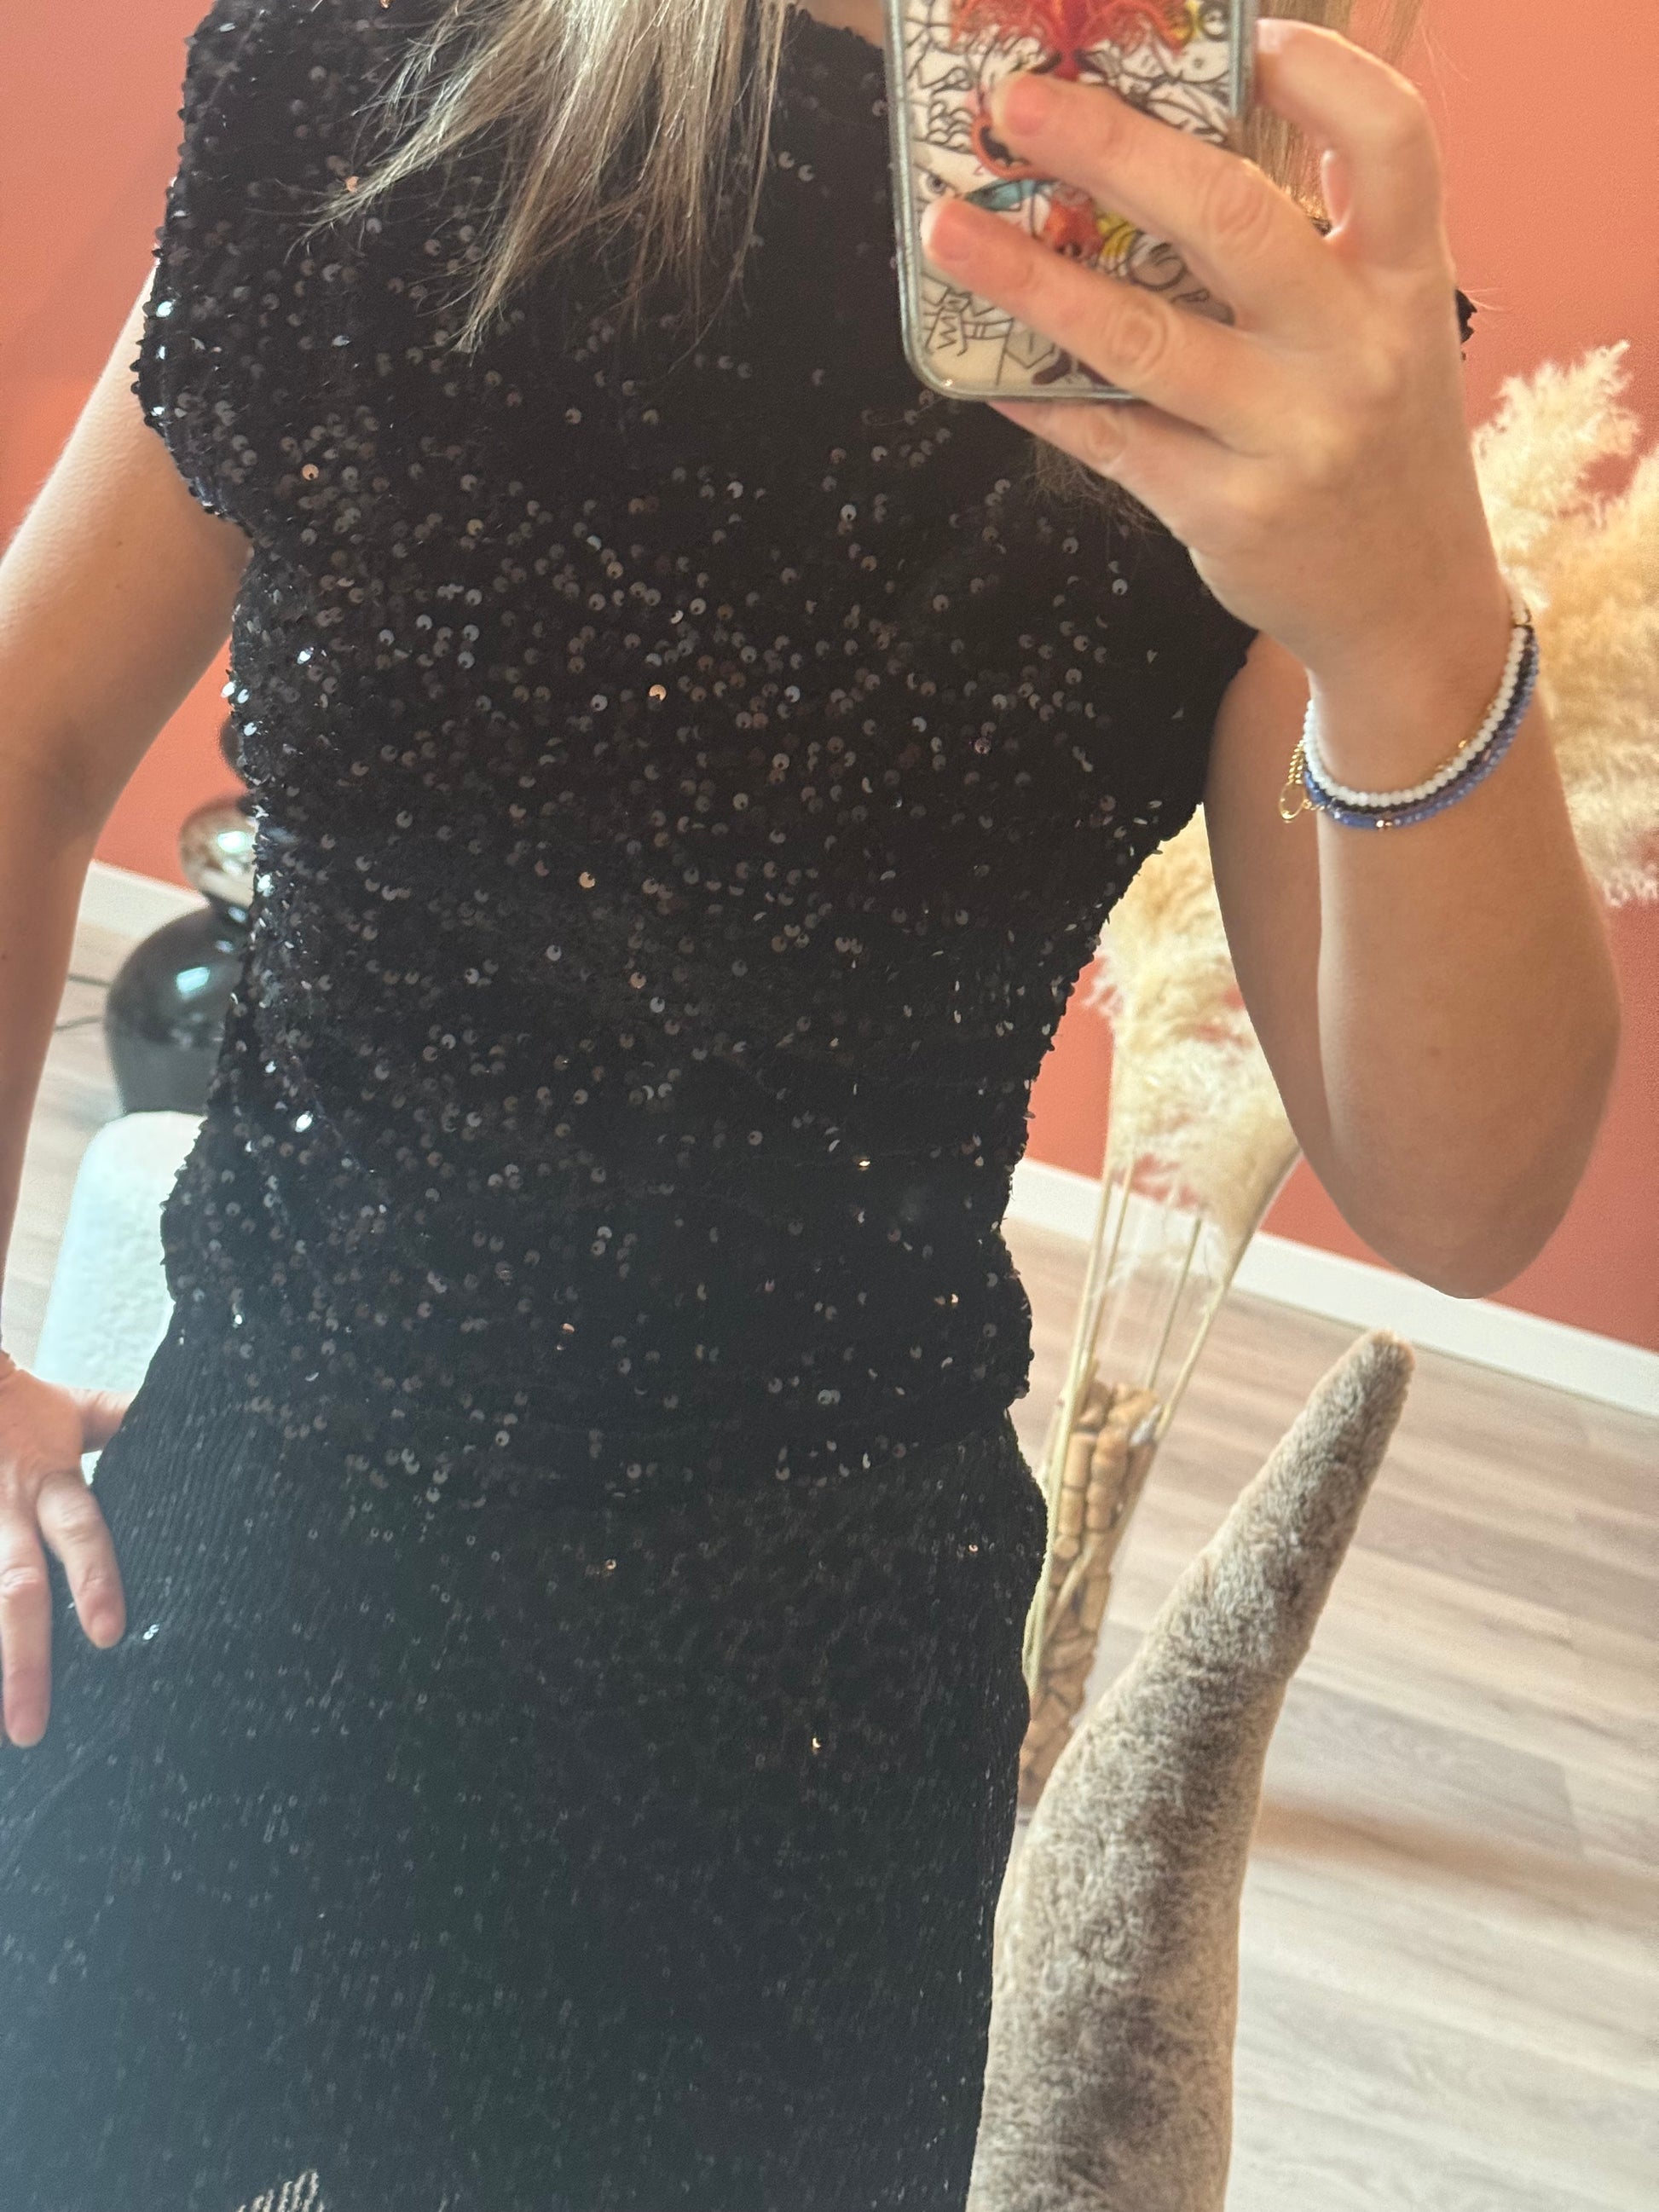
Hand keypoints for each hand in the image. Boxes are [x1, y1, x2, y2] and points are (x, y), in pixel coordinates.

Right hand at [0, 1350, 132, 1747]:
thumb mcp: (75, 1408)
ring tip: (2, 1732)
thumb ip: (126, 1419)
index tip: (109, 1633)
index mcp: (49, 1484)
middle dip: (24, 1661)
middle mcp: (4, 1518)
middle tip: (33, 1726)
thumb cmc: (21, 1408)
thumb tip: (202, 1418)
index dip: (94, 1578)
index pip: (79, 1532)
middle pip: (16, 1592)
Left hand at [915, 18, 1506, 685]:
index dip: (1322, 73)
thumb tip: (1216, 122)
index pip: (1391, 141)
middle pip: (1230, 220)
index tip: (1247, 38)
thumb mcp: (1396, 325)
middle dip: (1112, 149)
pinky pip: (1111, 438)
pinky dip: (1042, 397)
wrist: (1406, 599)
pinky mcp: (1227, 511)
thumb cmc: (1380, 441)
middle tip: (1019, 106)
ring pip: (1141, 338)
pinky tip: (986, 368)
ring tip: (947, 230)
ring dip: (1030, 279)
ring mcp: (1290, 438)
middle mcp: (1356, 351)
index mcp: (1406, 280)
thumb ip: (1338, 230)